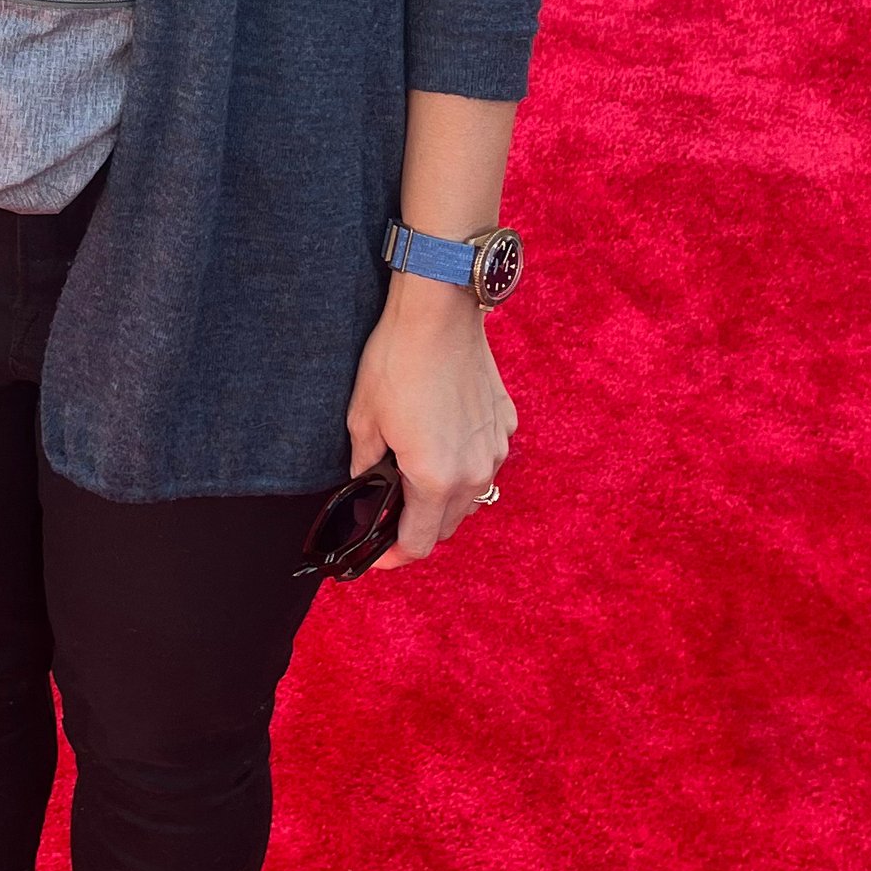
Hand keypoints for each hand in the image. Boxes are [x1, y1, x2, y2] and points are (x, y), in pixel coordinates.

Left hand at [342, 279, 515, 566]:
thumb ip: (364, 463)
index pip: (417, 543)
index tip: (376, 557)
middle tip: (389, 514)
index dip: (392, 557)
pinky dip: (465, 464)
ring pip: (471, 496)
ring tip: (415, 478)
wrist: (439, 312)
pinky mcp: (506, 424)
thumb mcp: (363, 418)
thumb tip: (364, 481)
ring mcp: (496, 449)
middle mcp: (474, 473)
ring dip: (444, 499)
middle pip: (446, 526)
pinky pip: (486, 460)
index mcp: (435, 479)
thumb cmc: (397, 362)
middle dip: (417, 528)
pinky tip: (442, 441)